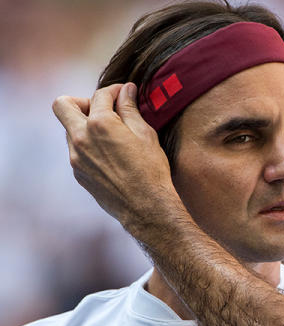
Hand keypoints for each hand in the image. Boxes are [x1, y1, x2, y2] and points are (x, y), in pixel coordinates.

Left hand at [52, 83, 180, 229]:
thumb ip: (130, 109)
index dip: (113, 91)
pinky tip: (110, 156)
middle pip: (62, 105)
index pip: (99, 95)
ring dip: (86, 126)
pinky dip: (89, 146)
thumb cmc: (150, 170)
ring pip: (69, 129)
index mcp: (100, 124)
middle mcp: (81, 137)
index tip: (123, 94)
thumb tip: (126, 90)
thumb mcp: (145, 134)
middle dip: (81, 101)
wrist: (145, 206)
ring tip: (111, 136)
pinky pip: (76, 150)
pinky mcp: (77, 172)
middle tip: (101, 110)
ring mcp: (76, 156)